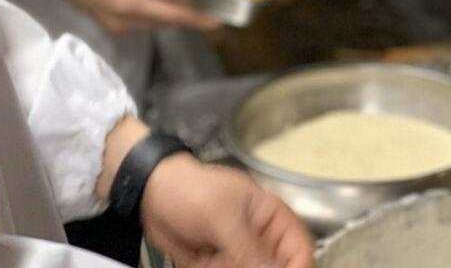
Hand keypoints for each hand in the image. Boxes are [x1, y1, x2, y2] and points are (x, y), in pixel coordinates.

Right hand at [16, 0, 219, 35]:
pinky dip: (154, 7)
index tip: (218, 22)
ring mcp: (115, 24)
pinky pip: (141, 19)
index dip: (196, 19)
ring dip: (168, 9)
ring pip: (153, 21)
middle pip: (164, 21)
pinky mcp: (110, 21)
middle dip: (185, 11)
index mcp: (127, 5)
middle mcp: (123, 22)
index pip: (170, 16)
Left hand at [141, 153, 314, 267]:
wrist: (149, 194)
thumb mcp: (222, 218)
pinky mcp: (222, 266)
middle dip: (248, 265)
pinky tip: (201, 256)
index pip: (301, 254)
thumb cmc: (188, 191)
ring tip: (208, 254)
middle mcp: (262, 241)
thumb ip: (250, 251)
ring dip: (222, 265)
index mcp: (272, 218)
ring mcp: (241, 256)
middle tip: (223, 258)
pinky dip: (211, 267)